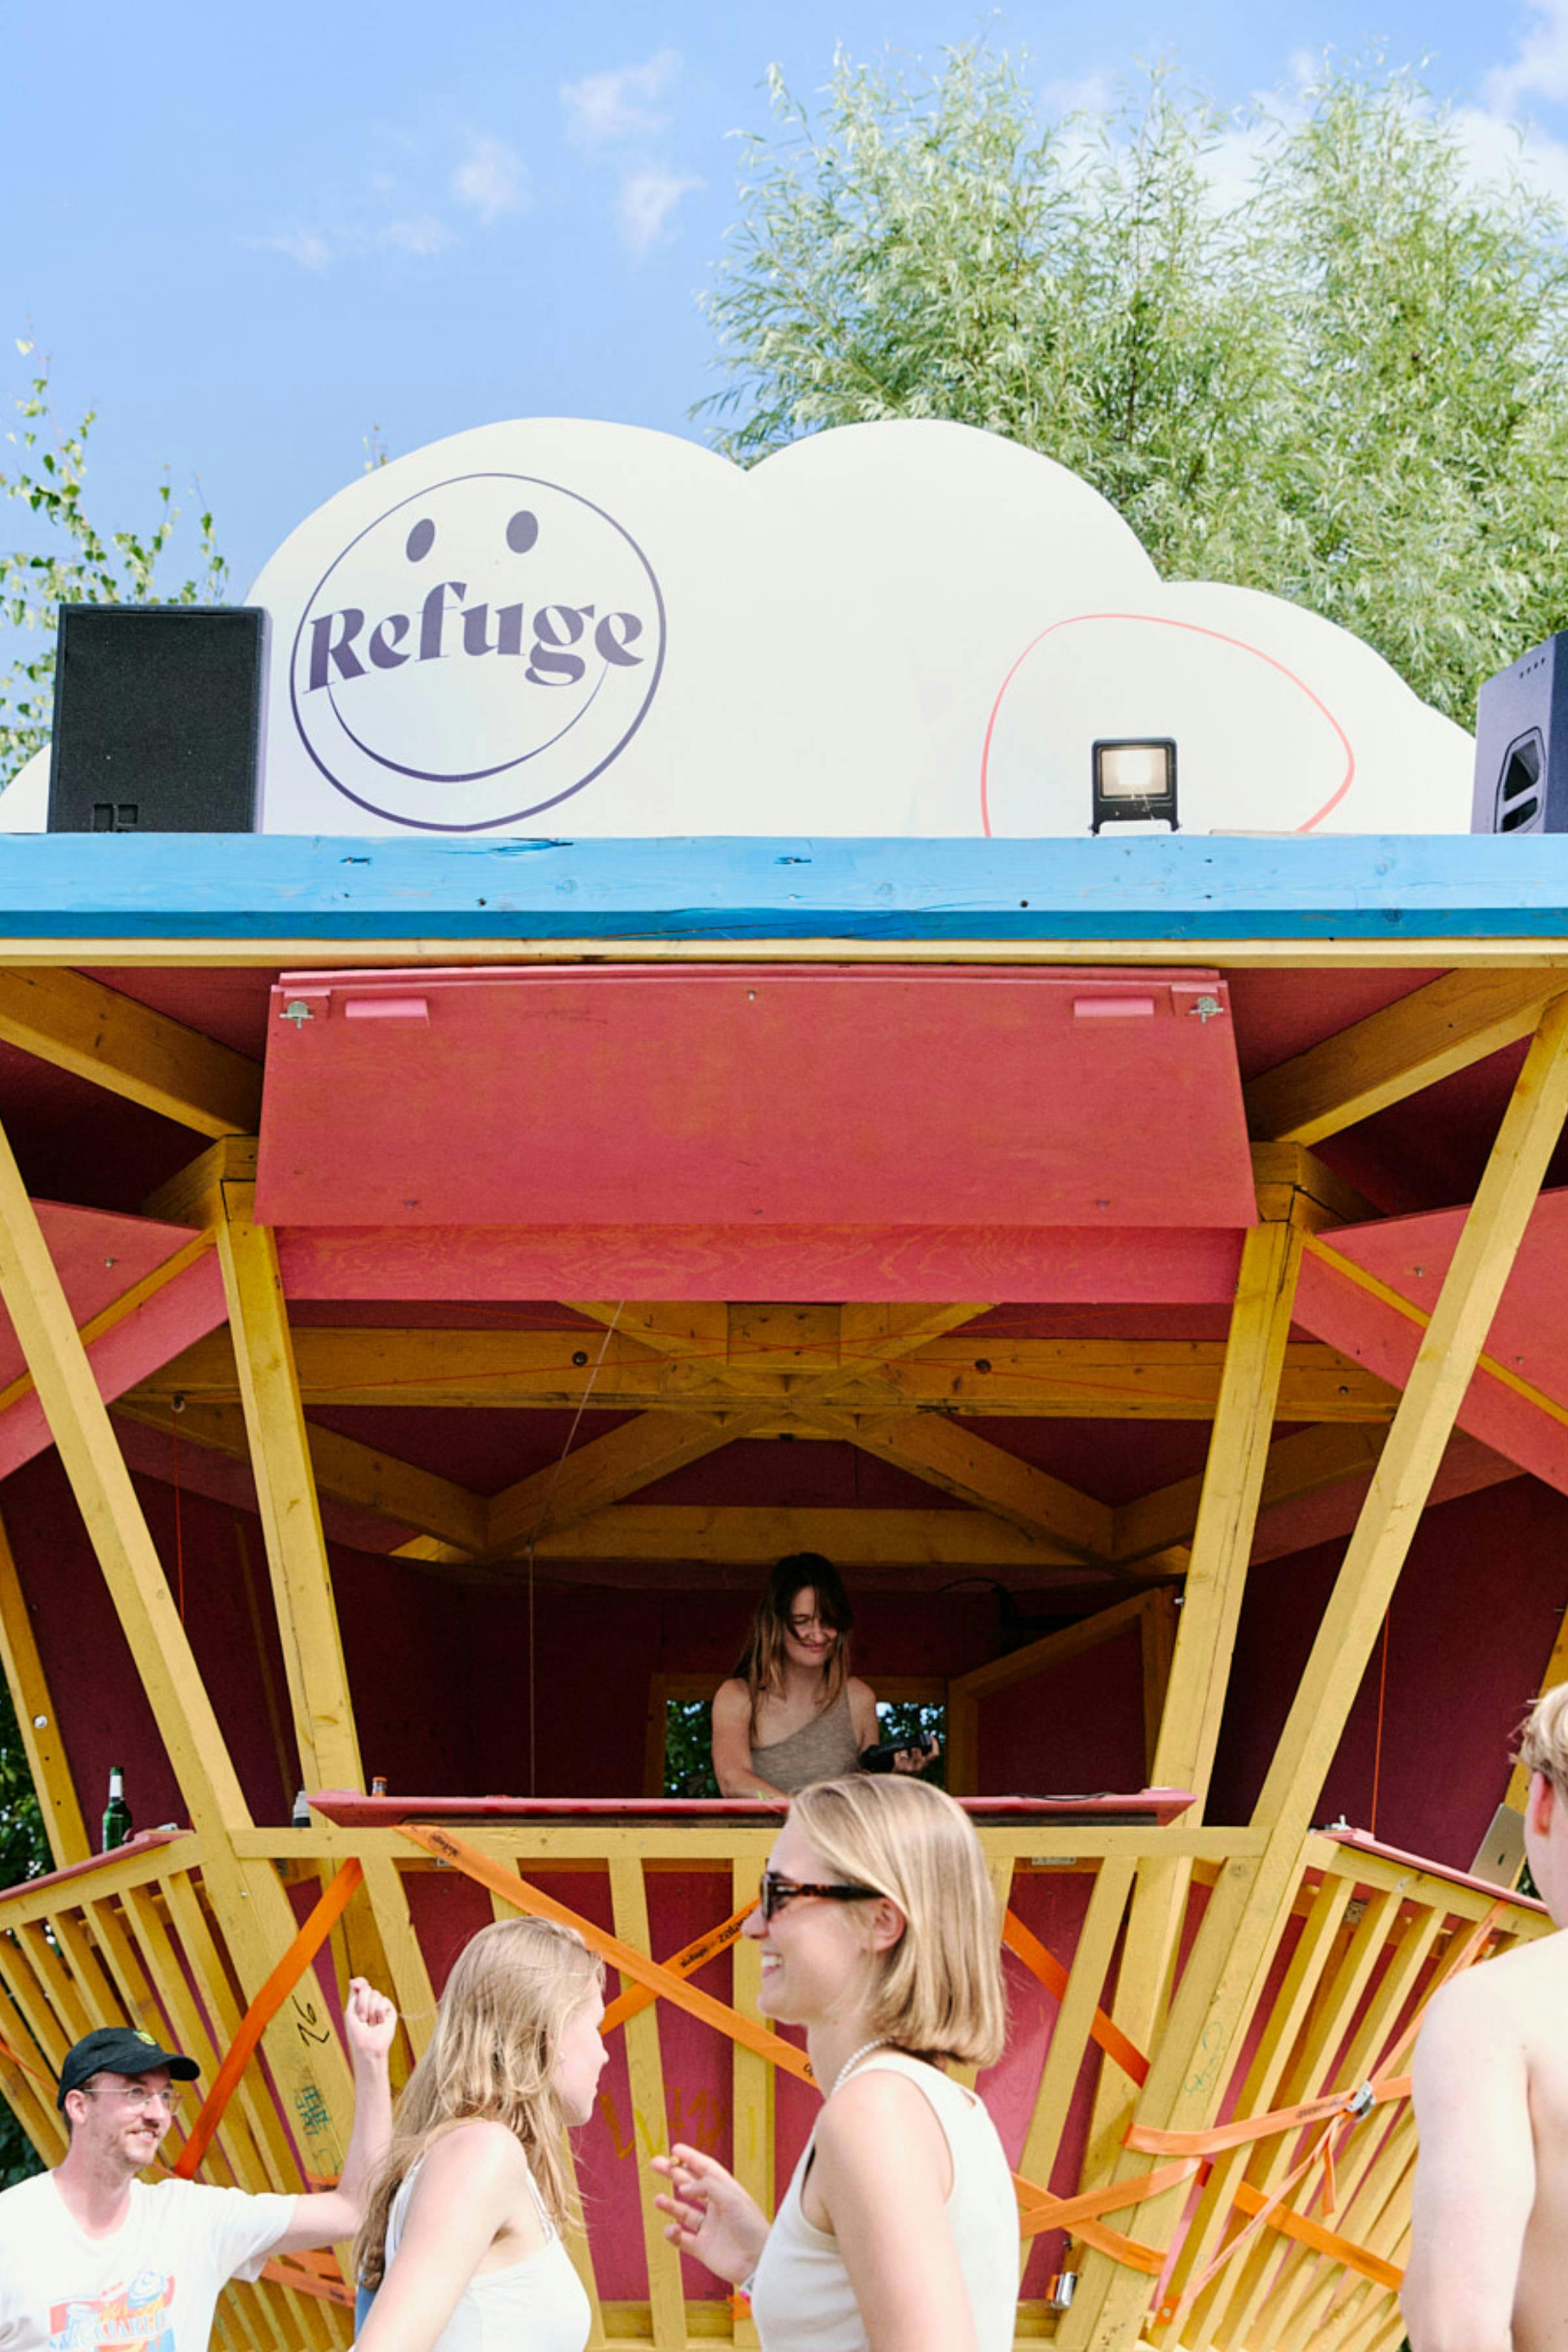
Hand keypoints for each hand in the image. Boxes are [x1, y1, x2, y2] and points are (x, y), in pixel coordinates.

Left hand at [343, 1976, 396, 2064]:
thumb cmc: (356, 2033)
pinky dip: (379, 2012)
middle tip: (361, 2018)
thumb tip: (354, 1980)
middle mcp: (371, 2003)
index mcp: (360, 2002)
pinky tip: (379, 2022)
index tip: (355, 1983)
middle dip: (362, 2003)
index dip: (360, 1982)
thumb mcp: (350, 2012)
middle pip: (367, 1988)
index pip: (362, 1985)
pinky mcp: (390, 2011)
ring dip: (370, 2011)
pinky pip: (384, 2001)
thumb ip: (353, 1995)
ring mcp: (381, 2006)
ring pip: (376, 1994)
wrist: (367, 2047)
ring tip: (370, 2023)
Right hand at [651, 2142, 769, 2284]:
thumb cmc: (751, 2227)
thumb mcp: (732, 2198)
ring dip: (670, 2205)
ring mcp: (709, 2228)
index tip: (675, 2149)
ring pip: (684, 2212)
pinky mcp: (703, 2248)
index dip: (691, 2158)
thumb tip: (683, 2188)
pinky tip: (671, 2229)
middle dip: (673, 2174)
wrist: (758, 2263)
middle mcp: (716, 2207)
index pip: (706, 2169)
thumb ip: (707, 2187)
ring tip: (658, 2199)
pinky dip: (673, 2234)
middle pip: (691, 2186)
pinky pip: (682, 2239)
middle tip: (656, 2163)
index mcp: (726, 2192)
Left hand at [893, 1738, 940, 1774]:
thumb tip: (919, 1745)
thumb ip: (920, 1757)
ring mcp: (908, 1768)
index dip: (935, 1745)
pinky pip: (897, 1753)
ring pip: (905, 1751)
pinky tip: (897, 1760)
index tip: (931, 1736)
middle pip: (917, 1749)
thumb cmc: (907, 1770)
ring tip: (901, 1758)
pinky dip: (896, 1754)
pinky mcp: (898, 1767)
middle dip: (912, 1747)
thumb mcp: (916, 1766)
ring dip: (902, 1752)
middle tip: (909, 1749)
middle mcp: (917, 1768)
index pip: (934, 1755)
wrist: (896, 1784)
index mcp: (923, 1765)